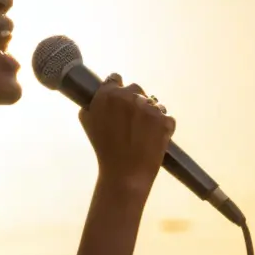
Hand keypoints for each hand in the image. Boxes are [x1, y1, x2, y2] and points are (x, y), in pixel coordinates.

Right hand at [80, 75, 174, 197]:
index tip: (119, 104)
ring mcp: (150, 107)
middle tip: (131, 122)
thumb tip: (98, 96)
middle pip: (136, 90)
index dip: (117, 91)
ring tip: (143, 134)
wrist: (124, 175)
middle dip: (135, 102)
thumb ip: (93, 104)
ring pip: (154, 103)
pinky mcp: (165, 120)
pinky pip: (166, 117)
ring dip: (150, 114)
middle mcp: (130, 96)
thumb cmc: (104, 150)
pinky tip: (152, 139)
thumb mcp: (88, 122)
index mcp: (109, 94)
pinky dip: (162, 127)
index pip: (116, 79)